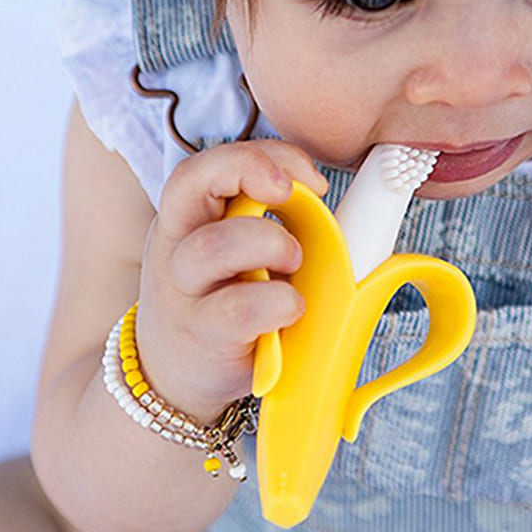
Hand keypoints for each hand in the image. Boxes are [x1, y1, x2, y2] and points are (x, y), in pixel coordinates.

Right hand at [135, 140, 327, 420]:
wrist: (171, 376)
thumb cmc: (221, 302)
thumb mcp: (233, 256)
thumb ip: (273, 225)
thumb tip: (360, 214)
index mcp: (188, 217)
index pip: (206, 163)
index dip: (259, 155)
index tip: (311, 177)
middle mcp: (175, 245)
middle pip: (192, 182)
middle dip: (253, 171)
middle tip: (301, 196)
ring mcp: (183, 291)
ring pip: (211, 247)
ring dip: (270, 242)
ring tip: (296, 261)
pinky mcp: (203, 335)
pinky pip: (237, 308)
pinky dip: (276, 301)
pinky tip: (291, 306)